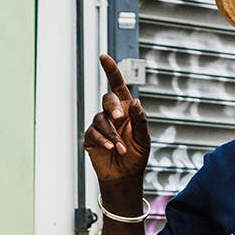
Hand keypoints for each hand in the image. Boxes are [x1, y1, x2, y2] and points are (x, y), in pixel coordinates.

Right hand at [83, 54, 149, 198]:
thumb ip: (140, 120)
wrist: (124, 177)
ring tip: (121, 147)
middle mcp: (112, 114)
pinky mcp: (91, 138)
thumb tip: (135, 101)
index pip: (117, 85)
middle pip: (107, 99)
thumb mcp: (144, 139)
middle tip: (120, 119)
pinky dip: (103, 140)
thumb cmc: (136, 157)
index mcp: (126, 110)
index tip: (103, 57)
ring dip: (112, 133)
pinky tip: (112, 148)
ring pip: (100, 119)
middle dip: (113, 107)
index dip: (111, 70)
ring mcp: (100, 126)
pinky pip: (93, 133)